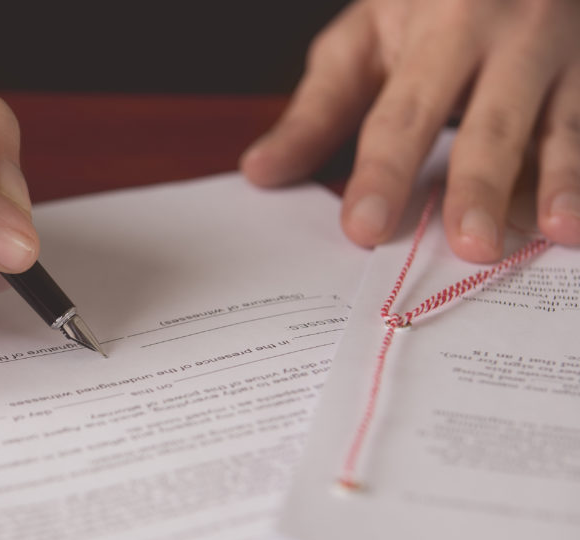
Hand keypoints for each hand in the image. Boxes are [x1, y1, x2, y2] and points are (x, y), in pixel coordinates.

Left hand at [240, 0, 579, 261]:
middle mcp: (509, 33)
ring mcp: (563, 53)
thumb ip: (318, 112)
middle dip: (479, 186)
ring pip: (560, 125)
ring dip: (556, 182)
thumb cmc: (424, 6)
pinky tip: (575, 222)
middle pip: (491, 123)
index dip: (384, 173)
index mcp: (440, 25)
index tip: (364, 228)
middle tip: (470, 248)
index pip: (403, 114)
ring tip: (550, 233)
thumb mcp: (363, 43)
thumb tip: (260, 173)